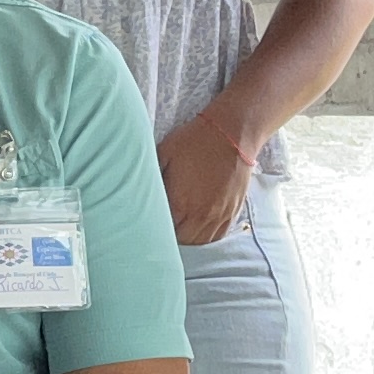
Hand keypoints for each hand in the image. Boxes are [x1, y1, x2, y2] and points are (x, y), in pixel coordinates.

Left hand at [155, 117, 256, 245]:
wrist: (232, 132)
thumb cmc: (195, 140)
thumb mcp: (164, 154)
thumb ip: (152, 176)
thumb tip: (140, 190)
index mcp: (181, 203)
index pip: (164, 230)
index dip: (154, 227)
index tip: (149, 222)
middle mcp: (201, 214)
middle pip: (182, 240)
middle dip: (171, 235)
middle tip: (163, 225)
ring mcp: (219, 214)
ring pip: (200, 241)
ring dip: (189, 237)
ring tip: (180, 228)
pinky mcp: (233, 210)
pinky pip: (218, 235)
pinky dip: (207, 235)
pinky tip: (198, 228)